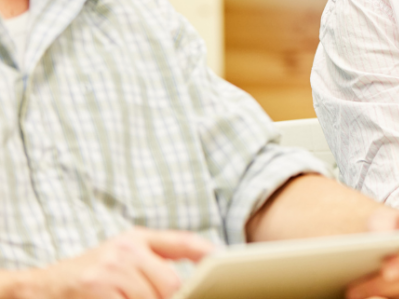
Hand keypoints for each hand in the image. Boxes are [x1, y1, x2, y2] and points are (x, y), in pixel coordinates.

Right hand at [22, 228, 212, 298]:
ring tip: (125, 297)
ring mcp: (111, 268)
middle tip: (151, 296)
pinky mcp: (97, 287)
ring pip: (153, 297)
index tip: (224, 261)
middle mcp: (126, 248)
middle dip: (167, 296)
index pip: (183, 241)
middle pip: (171, 281)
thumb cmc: (91, 276)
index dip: (207, 252)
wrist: (42, 288)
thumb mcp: (123, 258)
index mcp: (137, 238)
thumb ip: (155, 262)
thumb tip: (192, 279)